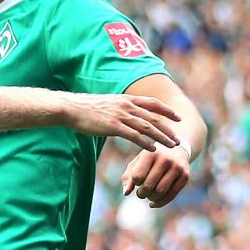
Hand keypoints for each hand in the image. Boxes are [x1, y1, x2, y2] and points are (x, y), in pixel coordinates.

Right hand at [65, 93, 181, 152]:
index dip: (166, 111)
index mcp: (126, 99)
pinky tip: (153, 149)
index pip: (153, 104)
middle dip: (168, 129)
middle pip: (153, 117)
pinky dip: (145, 142)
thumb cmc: (85, 108)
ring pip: (147, 127)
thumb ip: (118, 108)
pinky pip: (134, 135)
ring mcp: (120, 116)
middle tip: (178, 139)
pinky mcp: (113, 126)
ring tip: (171, 146)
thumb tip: (124, 114)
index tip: (177, 117)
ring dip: (162, 137)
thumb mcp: (107, 103)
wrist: (71, 108)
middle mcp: (126, 106)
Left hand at [120, 142, 192, 204]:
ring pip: (160, 192)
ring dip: (151, 198)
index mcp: (151, 153)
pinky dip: (160, 203)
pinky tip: (154, 203)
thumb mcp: (138, 162)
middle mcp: (165, 159)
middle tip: (141, 193)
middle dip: (141, 194)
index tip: (137, 181)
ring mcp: (177, 167)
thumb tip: (126, 193)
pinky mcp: (185, 176)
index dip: (135, 183)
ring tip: (148, 195)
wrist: (177, 149)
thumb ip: (128, 177)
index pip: (138, 176)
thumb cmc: (152, 158)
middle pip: (149, 186)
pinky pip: (171, 195)